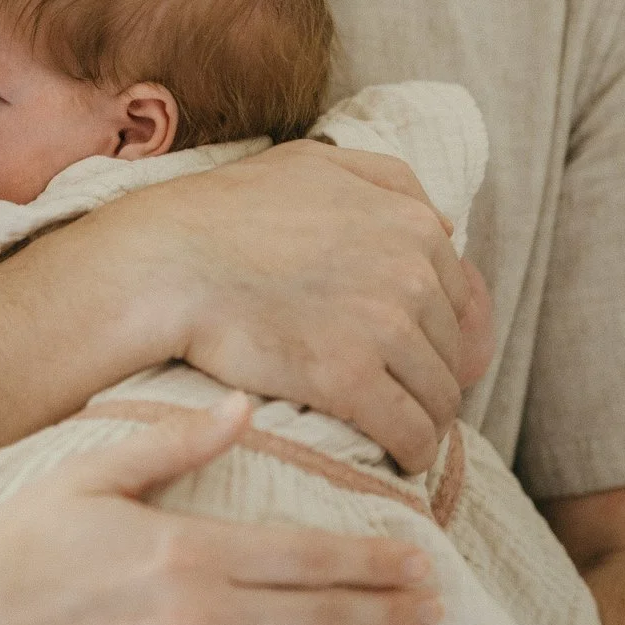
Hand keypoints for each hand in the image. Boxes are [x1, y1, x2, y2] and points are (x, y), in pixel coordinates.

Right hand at [0, 397, 439, 624]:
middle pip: (317, 611)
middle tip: (437, 603)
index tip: (416, 552)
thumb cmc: (17, 543)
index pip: (304, 553)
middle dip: (385, 605)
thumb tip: (246, 407)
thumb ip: (177, 444)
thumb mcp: (93, 472)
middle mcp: (199, 613)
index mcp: (189, 547)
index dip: (369, 557)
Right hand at [84, 141, 495, 472]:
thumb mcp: (314, 165)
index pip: (458, 298)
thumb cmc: (228, 213)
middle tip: (403, 398)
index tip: (414, 355)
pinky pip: (409, 431)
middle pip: (450, 350)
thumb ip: (387, 182)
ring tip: (403, 432)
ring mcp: (383, 327)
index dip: (437, 332)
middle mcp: (410, 274)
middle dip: (431, 376)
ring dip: (426, 420)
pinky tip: (399, 459)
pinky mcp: (349, 379)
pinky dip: (412, 451)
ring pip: (437, 395)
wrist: (166, 263)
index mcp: (410, 225)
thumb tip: (446, 224)